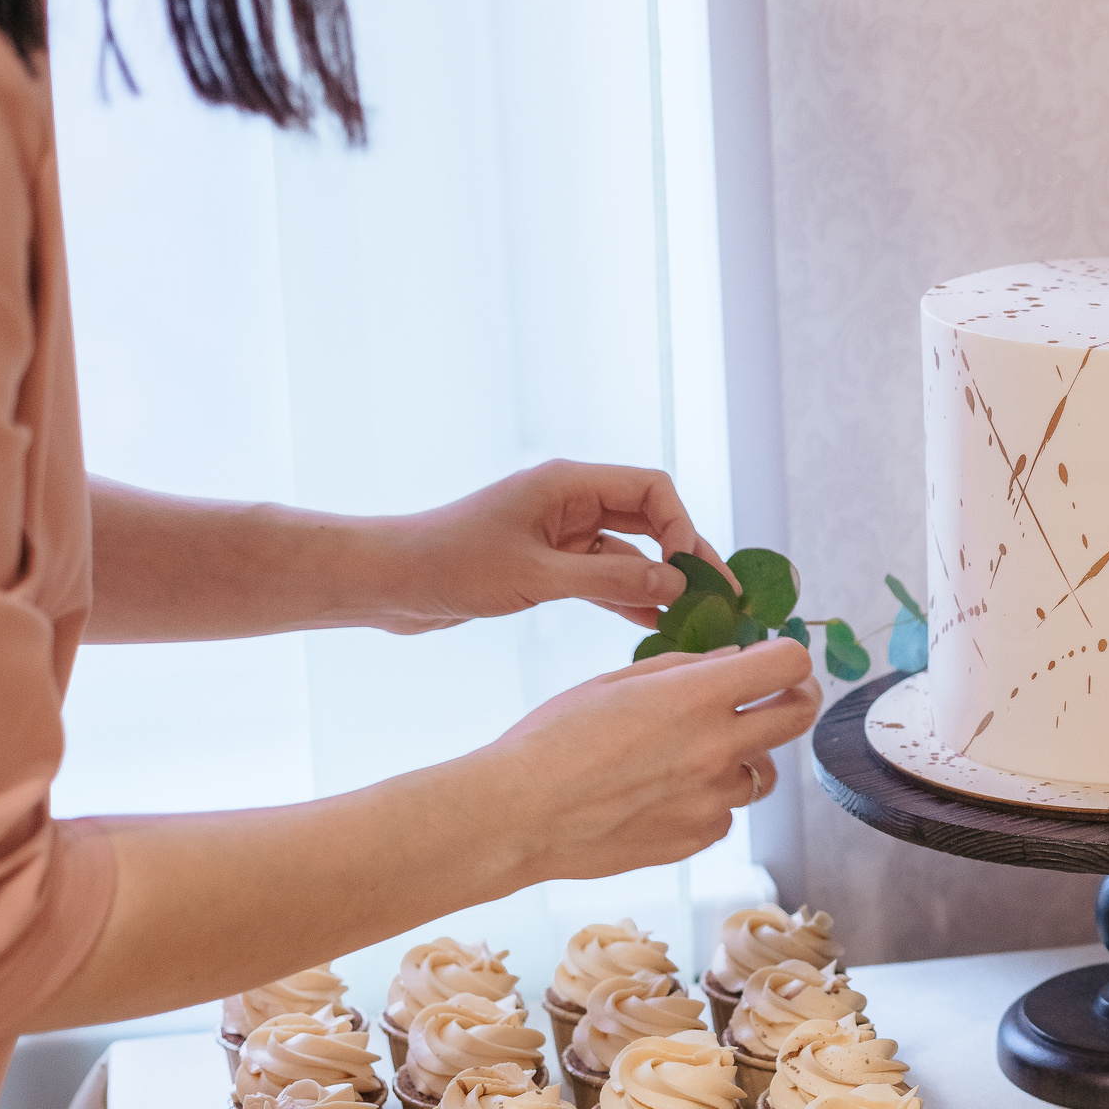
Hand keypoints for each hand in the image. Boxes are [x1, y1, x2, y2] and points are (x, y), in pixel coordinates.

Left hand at [381, 461, 720, 633]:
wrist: (389, 582)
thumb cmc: (450, 565)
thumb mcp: (537, 575)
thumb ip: (611, 577)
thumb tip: (674, 582)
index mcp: (568, 484)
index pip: (652, 489)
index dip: (681, 526)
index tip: (690, 572)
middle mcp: (569, 502)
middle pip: (649, 518)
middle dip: (684, 556)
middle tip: (719, 597)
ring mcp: (559, 534)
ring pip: (630, 552)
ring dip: (660, 582)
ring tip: (696, 618)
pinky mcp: (547, 565)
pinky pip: (604, 577)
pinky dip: (629, 597)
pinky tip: (655, 624)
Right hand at [472, 637, 821, 883]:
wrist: (519, 815)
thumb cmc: (553, 740)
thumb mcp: (615, 682)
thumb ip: (685, 669)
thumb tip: (736, 661)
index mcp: (697, 698)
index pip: (789, 665)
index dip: (789, 656)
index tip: (777, 660)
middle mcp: (717, 748)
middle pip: (799, 717)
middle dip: (796, 699)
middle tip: (777, 697)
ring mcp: (712, 799)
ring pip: (762, 774)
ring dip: (743, 759)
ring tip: (693, 757)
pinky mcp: (697, 837)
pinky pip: (725, 814)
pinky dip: (708, 801)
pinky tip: (663, 795)